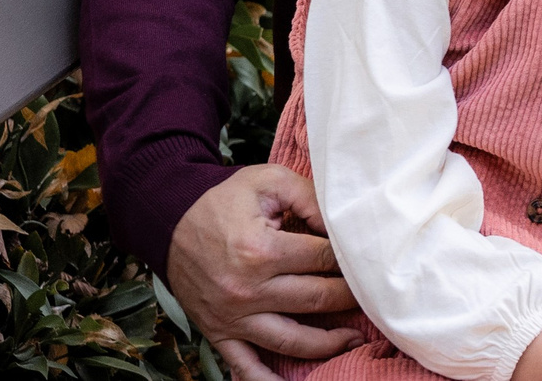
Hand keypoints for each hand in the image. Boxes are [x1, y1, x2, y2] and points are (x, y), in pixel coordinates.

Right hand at [166, 164, 361, 380]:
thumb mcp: (267, 181)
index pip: (322, 259)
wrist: (169, 222)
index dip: (348, 258)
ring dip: (329, 343)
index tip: (365, 258)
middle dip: (349, 298)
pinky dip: (268, 380)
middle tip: (371, 295)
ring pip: (292, 340)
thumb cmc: (223, 200)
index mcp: (260, 250)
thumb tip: (340, 224)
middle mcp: (247, 290)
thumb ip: (309, 197)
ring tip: (354, 338)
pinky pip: (246, 367)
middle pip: (316, 300)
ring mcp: (233, 317)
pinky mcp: (219, 333)